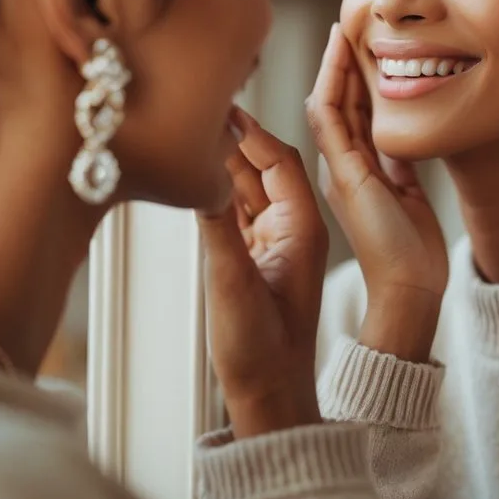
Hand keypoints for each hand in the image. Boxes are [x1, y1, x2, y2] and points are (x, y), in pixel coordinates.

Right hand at [199, 107, 327, 438]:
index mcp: (303, 227)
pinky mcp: (253, 258)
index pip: (278, 160)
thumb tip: (198, 175)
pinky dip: (217, 186)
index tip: (221, 102)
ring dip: (224, 157)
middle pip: (263, 165)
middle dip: (235, 134)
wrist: (270, 396)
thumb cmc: (263, 349)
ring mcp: (272, 243)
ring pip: (247, 185)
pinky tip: (197, 171)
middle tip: (202, 104)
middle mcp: (292, 228)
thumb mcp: (234, 284)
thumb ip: (216, 228)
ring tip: (195, 128)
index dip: (250, 129)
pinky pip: (235, 209)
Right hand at [306, 24, 447, 361]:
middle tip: (347, 26)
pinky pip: (329, 119)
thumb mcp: (408, 193)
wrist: (410, 286)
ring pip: (327, 105)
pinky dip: (331, 84)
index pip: (349, 114)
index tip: (360, 45)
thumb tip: (403, 140)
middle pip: (335, 103)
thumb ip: (400, 165)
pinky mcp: (345, 173)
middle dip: (340, 64)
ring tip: (342, 31)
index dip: (352, 78)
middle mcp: (341, 166)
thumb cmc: (413, 251)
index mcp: (356, 170)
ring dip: (334, 66)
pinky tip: (339, 55)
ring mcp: (339, 169)